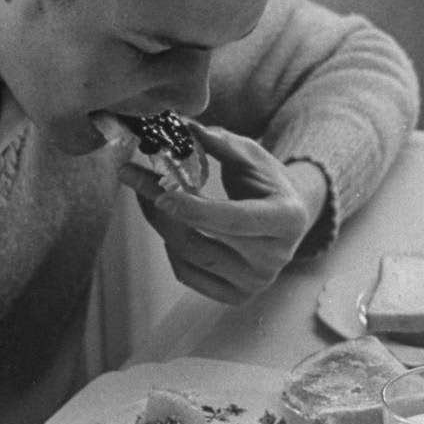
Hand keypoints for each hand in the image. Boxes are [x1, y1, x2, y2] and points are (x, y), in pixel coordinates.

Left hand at [119, 121, 328, 303]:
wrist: (289, 218)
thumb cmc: (268, 182)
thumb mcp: (253, 156)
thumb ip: (220, 143)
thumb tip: (181, 127)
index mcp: (287, 219)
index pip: (235, 219)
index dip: (195, 209)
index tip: (160, 194)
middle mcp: (275, 258)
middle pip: (202, 241)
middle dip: (161, 210)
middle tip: (134, 178)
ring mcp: (255, 282)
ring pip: (188, 258)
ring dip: (160, 224)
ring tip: (148, 194)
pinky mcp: (236, 296)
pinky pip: (187, 274)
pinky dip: (171, 248)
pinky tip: (172, 225)